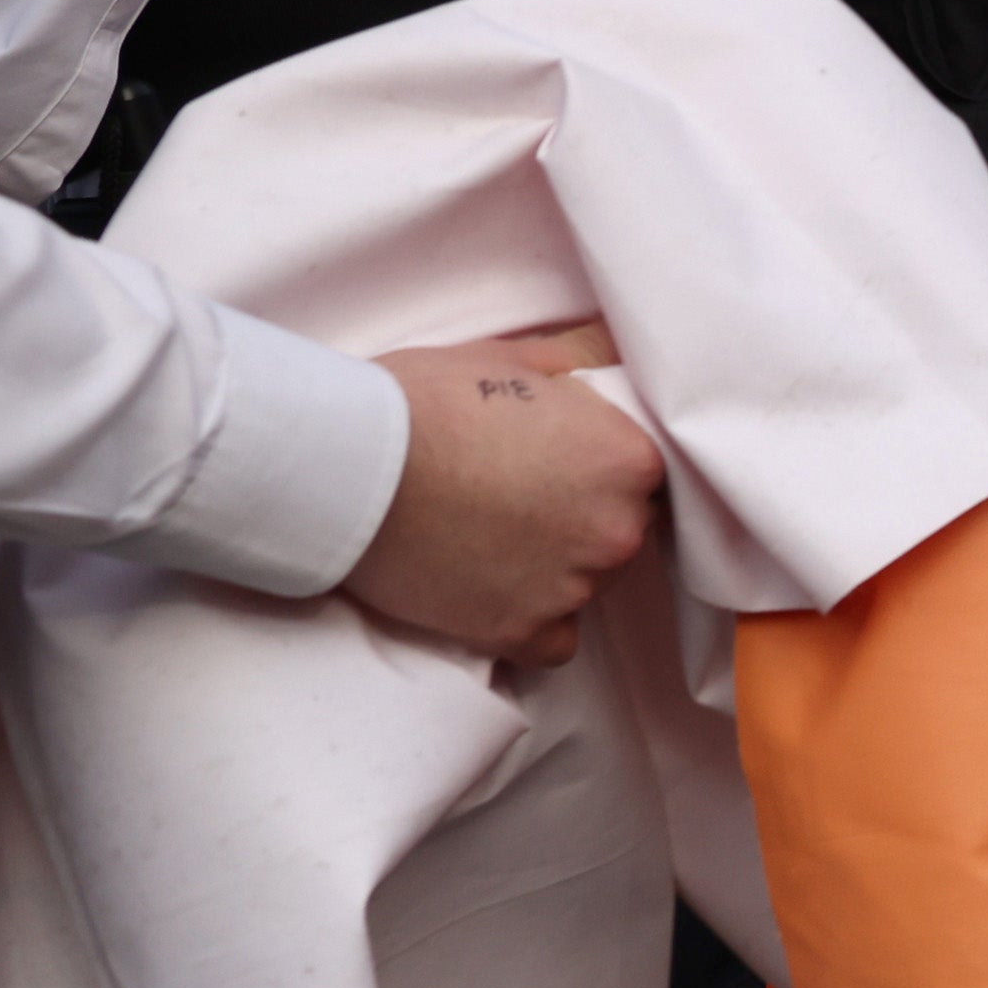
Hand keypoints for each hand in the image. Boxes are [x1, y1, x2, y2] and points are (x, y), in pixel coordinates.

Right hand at [344, 324, 662, 668]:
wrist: (343, 464)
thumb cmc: (422, 401)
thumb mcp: (511, 355)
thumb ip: (582, 358)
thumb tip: (614, 347)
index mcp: (628, 462)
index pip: (645, 474)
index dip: (599, 468)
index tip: (557, 463)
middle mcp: (616, 532)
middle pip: (619, 530)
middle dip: (578, 516)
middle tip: (512, 496)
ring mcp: (572, 588)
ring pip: (585, 584)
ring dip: (550, 567)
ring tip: (482, 535)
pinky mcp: (521, 632)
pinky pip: (553, 640)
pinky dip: (529, 621)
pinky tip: (490, 589)